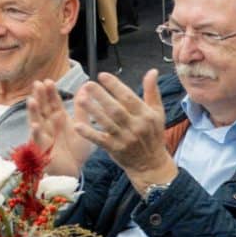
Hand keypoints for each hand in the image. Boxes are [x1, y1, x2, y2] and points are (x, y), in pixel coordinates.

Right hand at [28, 79, 89, 176]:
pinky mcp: (41, 149)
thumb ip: (82, 109)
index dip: (50, 93)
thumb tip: (85, 88)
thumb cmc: (77, 150)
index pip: (53, 102)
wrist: (75, 172)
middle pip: (43, 108)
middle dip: (40, 97)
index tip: (48, 81)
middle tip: (37, 84)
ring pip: (37, 121)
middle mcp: (49, 125)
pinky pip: (38, 140)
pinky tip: (36, 125)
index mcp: (59, 119)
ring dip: (34, 112)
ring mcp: (44, 136)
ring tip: (32, 100)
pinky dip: (36, 133)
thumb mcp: (82, 127)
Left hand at [74, 70, 175, 191]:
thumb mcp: (157, 112)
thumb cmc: (153, 135)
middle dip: (101, 96)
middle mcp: (135, 126)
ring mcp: (124, 139)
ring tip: (80, 99)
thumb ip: (152, 91)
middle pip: (116, 109)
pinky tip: (78, 125)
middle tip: (88, 84)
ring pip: (107, 123)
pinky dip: (89, 133)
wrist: (152, 164)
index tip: (102, 75)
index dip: (115, 86)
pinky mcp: (115, 150)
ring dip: (93, 111)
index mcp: (145, 115)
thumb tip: (152, 71)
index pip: (129, 97)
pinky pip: (100, 140)